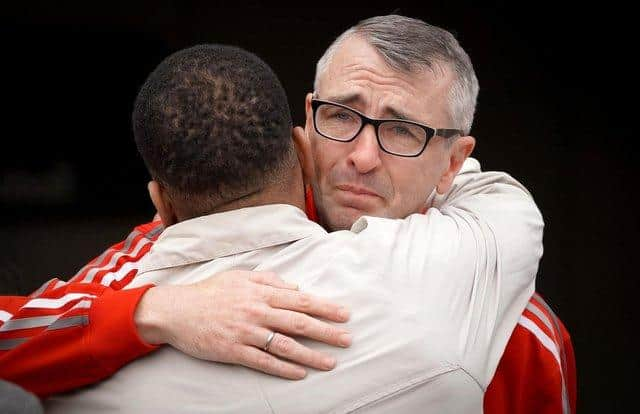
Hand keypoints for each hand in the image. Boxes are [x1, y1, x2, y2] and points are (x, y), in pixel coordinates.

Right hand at [134, 270, 350, 379]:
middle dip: (326, 332)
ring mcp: (246, 332)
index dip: (325, 307)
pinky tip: (300, 373)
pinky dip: (284, 368)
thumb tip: (295, 287)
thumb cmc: (210, 292)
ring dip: (311, 355)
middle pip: (299, 322)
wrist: (176, 310)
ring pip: (285, 345)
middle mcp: (257, 312)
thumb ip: (269, 280)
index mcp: (260, 293)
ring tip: (330, 362)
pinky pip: (263, 362)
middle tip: (348, 339)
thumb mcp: (240, 277)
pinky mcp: (233, 351)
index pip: (301, 300)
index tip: (345, 314)